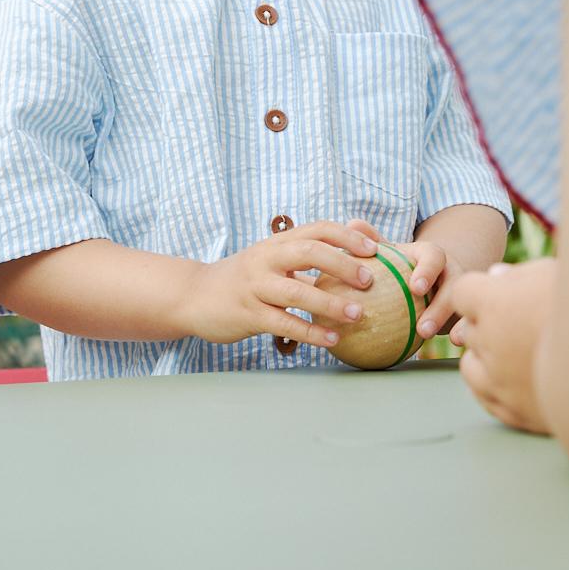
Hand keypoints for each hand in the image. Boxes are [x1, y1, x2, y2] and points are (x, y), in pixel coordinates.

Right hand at [187, 221, 379, 348]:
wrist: (193, 296)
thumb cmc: (243, 280)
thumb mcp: (270, 260)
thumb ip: (303, 258)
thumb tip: (352, 258)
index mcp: (277, 244)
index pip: (317, 230)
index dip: (347, 237)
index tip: (374, 250)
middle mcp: (266, 259)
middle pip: (310, 252)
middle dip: (343, 264)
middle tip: (369, 281)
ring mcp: (255, 286)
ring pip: (297, 291)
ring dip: (331, 303)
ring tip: (358, 315)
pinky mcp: (248, 314)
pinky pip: (284, 323)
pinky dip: (311, 331)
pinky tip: (333, 339)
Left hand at [352, 229, 461, 342]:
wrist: (434, 279)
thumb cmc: (404, 266)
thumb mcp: (391, 253)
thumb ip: (374, 241)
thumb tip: (352, 223)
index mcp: (433, 256)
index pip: (434, 257)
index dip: (427, 271)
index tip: (415, 288)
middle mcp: (451, 272)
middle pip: (453, 286)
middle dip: (441, 306)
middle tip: (421, 327)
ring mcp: (461, 292)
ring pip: (464, 306)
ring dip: (452, 323)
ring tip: (431, 340)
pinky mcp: (466, 311)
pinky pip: (468, 322)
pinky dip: (464, 332)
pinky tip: (457, 343)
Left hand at [450, 258, 555, 432]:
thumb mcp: (559, 274)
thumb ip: (522, 274)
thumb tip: (498, 276)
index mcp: (495, 304)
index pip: (464, 292)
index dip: (481, 291)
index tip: (502, 293)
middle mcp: (489, 343)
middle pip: (470, 329)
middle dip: (488, 323)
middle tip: (521, 321)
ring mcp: (498, 381)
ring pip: (470, 366)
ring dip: (485, 357)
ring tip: (517, 353)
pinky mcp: (514, 412)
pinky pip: (487, 399)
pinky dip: (495, 388)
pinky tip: (515, 380)